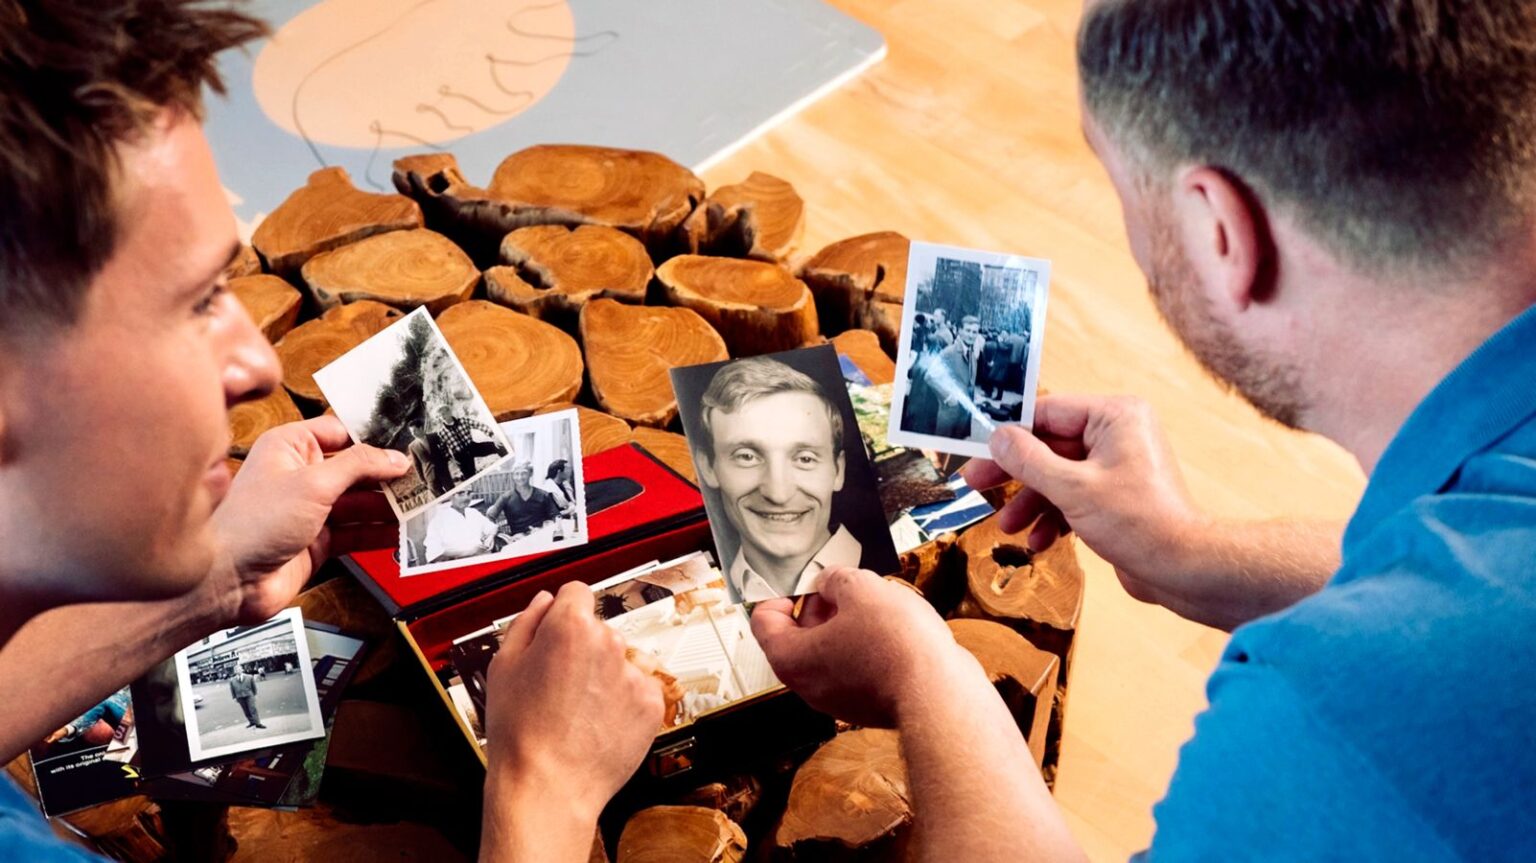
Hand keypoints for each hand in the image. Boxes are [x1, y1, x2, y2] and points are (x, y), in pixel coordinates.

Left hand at [210, 417, 409, 624]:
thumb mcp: (313, 483)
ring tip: (422, 503)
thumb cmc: (251, 524)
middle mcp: (301, 476)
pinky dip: (380, 534)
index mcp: (290, 447)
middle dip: (389, 475)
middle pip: (357, 469)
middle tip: (425, 475)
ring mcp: (310, 510)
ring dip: (390, 506)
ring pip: (361, 503)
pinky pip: (357, 533)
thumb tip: (394, 457)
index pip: (342, 432)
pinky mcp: (318, 542)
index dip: (375, 437)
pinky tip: (403, 532)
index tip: (408, 441)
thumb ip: (359, 466)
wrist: (227, 582)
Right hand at [483, 583, 662, 822]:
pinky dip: (623, 703)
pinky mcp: (651, 703)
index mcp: (571, 626)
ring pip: (619, 662)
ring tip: (576, 710)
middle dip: (582, 648)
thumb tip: (545, 601)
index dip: (563, 610)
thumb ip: (526, 622)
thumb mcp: (503, 667)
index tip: (559, 626)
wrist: (547, 786)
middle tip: (558, 684)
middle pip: (598, 630)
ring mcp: (633, 674)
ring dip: (604, 676)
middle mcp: (609, 643)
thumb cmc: (521, 734)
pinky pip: (637, 690)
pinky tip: (596, 723)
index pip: (576, 591)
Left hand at [751, 567, 976, 727]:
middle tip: (846, 587)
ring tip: (879, 605)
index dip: (782, 593)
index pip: (764, 622)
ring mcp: (841, 698)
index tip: (804, 581)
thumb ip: (837, 579)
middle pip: (800, 636)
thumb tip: (831, 581)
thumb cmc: (897, 648)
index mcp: (793, 659)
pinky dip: (869, 645)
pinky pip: (858, 666)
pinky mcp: (870, 702)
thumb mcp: (861, 589)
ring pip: (832, 651)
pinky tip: (896, 630)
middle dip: (821, 605)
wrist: (942, 694)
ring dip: (849, 624)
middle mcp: (811, 685)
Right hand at [962, 394, 1206, 605]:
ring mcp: (1117, 465)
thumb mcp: (1072, 488)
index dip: (1010, 432)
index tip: (977, 447)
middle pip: (1049, 445)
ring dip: (1031, 502)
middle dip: (1015, 473)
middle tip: (977, 485)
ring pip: (1058, 475)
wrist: (1183, 569)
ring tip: (1007, 526)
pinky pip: (1074, 495)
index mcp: (1115, 416)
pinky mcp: (1116, 494)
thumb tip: (996, 437)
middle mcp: (1118, 433)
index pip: (1048, 412)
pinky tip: (1039, 540)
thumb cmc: (1138, 522)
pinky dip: (1054, 516)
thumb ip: (1028, 460)